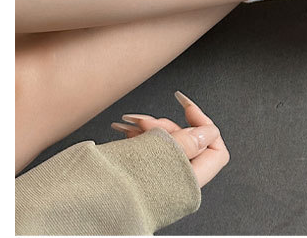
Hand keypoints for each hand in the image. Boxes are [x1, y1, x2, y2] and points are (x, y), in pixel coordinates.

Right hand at [111, 91, 229, 186]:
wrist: (90, 201)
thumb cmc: (125, 184)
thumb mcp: (160, 154)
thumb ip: (188, 142)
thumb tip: (209, 131)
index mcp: (190, 179)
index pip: (216, 149)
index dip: (204, 124)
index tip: (185, 106)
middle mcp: (179, 181)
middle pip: (187, 141)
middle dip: (165, 124)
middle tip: (143, 122)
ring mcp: (162, 179)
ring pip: (165, 143)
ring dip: (148, 128)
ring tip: (128, 124)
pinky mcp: (145, 177)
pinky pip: (150, 150)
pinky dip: (139, 137)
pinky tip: (124, 130)